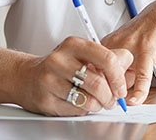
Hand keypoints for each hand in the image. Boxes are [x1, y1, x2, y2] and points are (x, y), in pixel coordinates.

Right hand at [17, 36, 132, 115]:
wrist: (26, 77)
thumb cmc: (61, 66)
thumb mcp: (83, 54)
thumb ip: (108, 58)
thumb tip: (129, 66)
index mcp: (74, 44)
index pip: (107, 59)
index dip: (119, 77)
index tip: (121, 87)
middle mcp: (60, 60)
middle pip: (98, 83)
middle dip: (110, 96)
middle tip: (113, 100)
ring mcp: (50, 80)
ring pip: (87, 99)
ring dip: (99, 105)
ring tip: (99, 102)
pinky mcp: (45, 99)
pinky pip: (75, 110)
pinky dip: (84, 110)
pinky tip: (81, 103)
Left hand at [101, 0, 155, 105]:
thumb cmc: (155, 25)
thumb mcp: (131, 44)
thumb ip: (123, 62)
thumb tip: (118, 85)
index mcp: (110, 41)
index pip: (93, 68)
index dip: (96, 84)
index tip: (98, 95)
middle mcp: (117, 43)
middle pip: (103, 73)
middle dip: (108, 90)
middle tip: (112, 101)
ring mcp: (131, 46)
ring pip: (119, 76)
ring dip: (122, 91)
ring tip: (126, 99)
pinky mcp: (147, 51)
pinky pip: (141, 75)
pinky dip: (139, 90)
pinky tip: (136, 100)